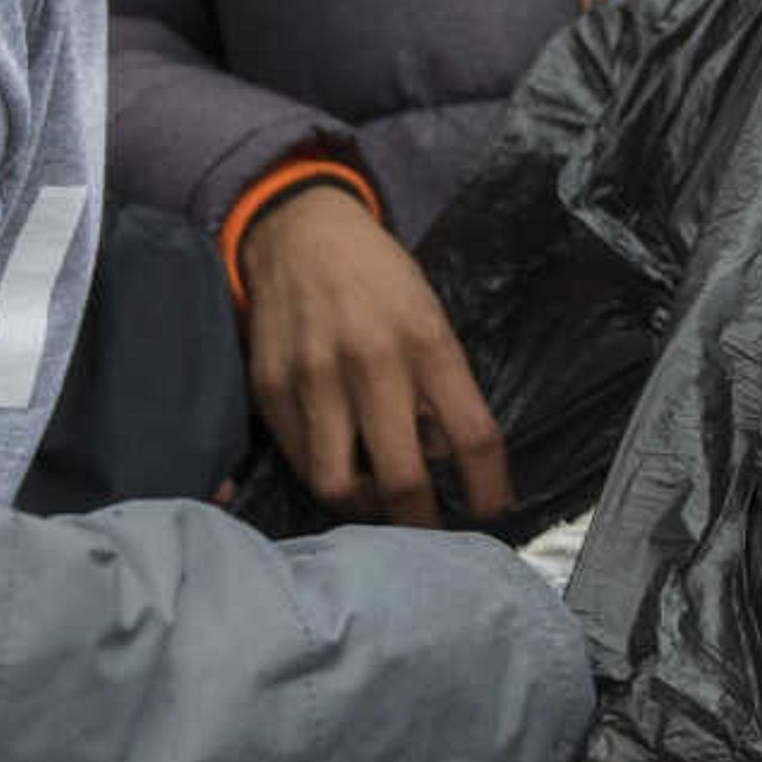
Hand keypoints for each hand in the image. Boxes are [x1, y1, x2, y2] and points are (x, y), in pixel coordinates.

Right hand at [235, 183, 512, 528]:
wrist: (300, 233)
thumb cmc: (379, 281)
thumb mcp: (430, 318)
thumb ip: (441, 387)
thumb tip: (444, 462)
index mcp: (425, 342)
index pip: (472, 436)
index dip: (489, 489)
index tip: (492, 510)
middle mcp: (369, 362)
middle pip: (401, 479)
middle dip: (422, 522)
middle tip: (429, 528)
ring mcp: (312, 379)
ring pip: (338, 486)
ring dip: (364, 508)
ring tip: (377, 497)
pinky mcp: (269, 390)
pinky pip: (300, 462)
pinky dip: (324, 475)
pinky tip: (340, 461)